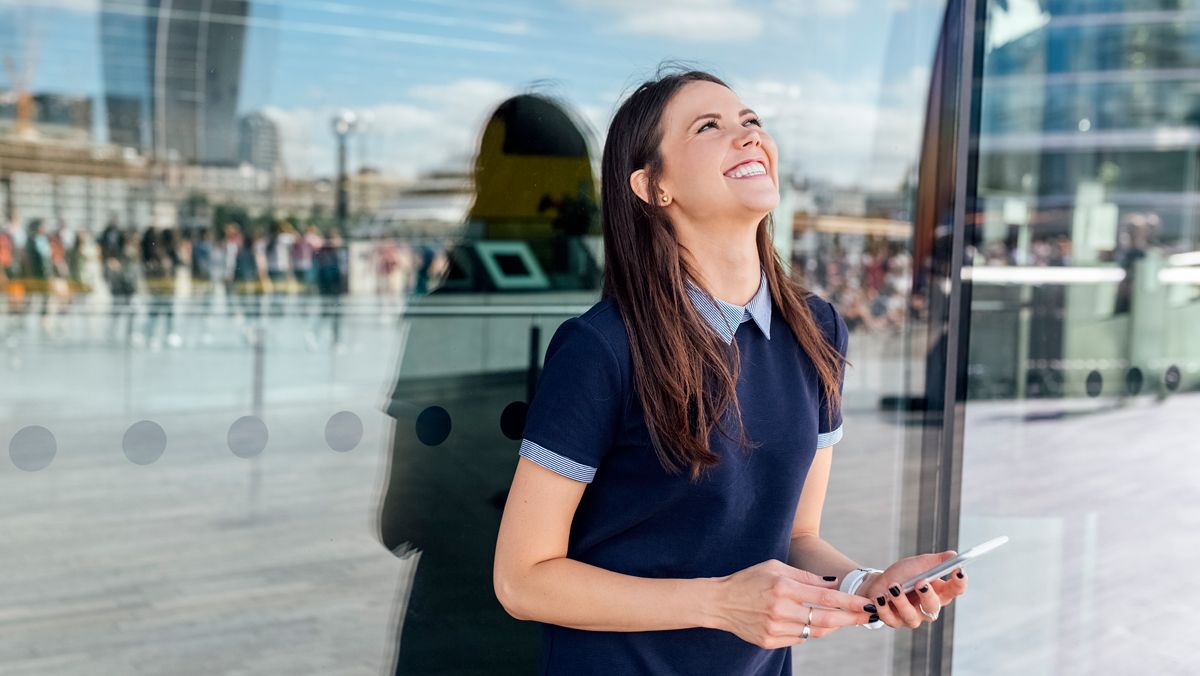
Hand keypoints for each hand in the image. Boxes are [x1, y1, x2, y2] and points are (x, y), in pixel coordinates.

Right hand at [709, 559, 876, 648]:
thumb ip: (806, 577)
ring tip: (843, 619)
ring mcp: (775, 628)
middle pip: (826, 619)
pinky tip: (812, 622)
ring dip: (833, 625)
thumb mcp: (775, 567)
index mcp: (784, 587)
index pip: (827, 598)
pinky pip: (799, 638)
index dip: (851, 602)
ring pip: (815, 631)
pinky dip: (809, 630)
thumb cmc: (748, 580)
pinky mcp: (770, 641)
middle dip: (851, 618)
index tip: (867, 604)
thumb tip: (833, 584)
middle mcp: (781, 610)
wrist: (719, 602)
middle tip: (867, 616)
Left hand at [858, 551, 967, 629]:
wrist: (880, 583)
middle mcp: (928, 608)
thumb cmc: (904, 574)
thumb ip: (938, 561)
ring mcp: (912, 617)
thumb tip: (954, 555)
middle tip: (921, 583)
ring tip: (893, 587)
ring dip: (902, 601)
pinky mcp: (895, 621)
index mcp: (939, 592)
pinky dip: (884, 609)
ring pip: (911, 616)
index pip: (955, 590)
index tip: (958, 571)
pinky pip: (891, 619)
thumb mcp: (920, 563)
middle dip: (928, 595)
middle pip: (934, 606)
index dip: (959, 582)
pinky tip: (880, 598)